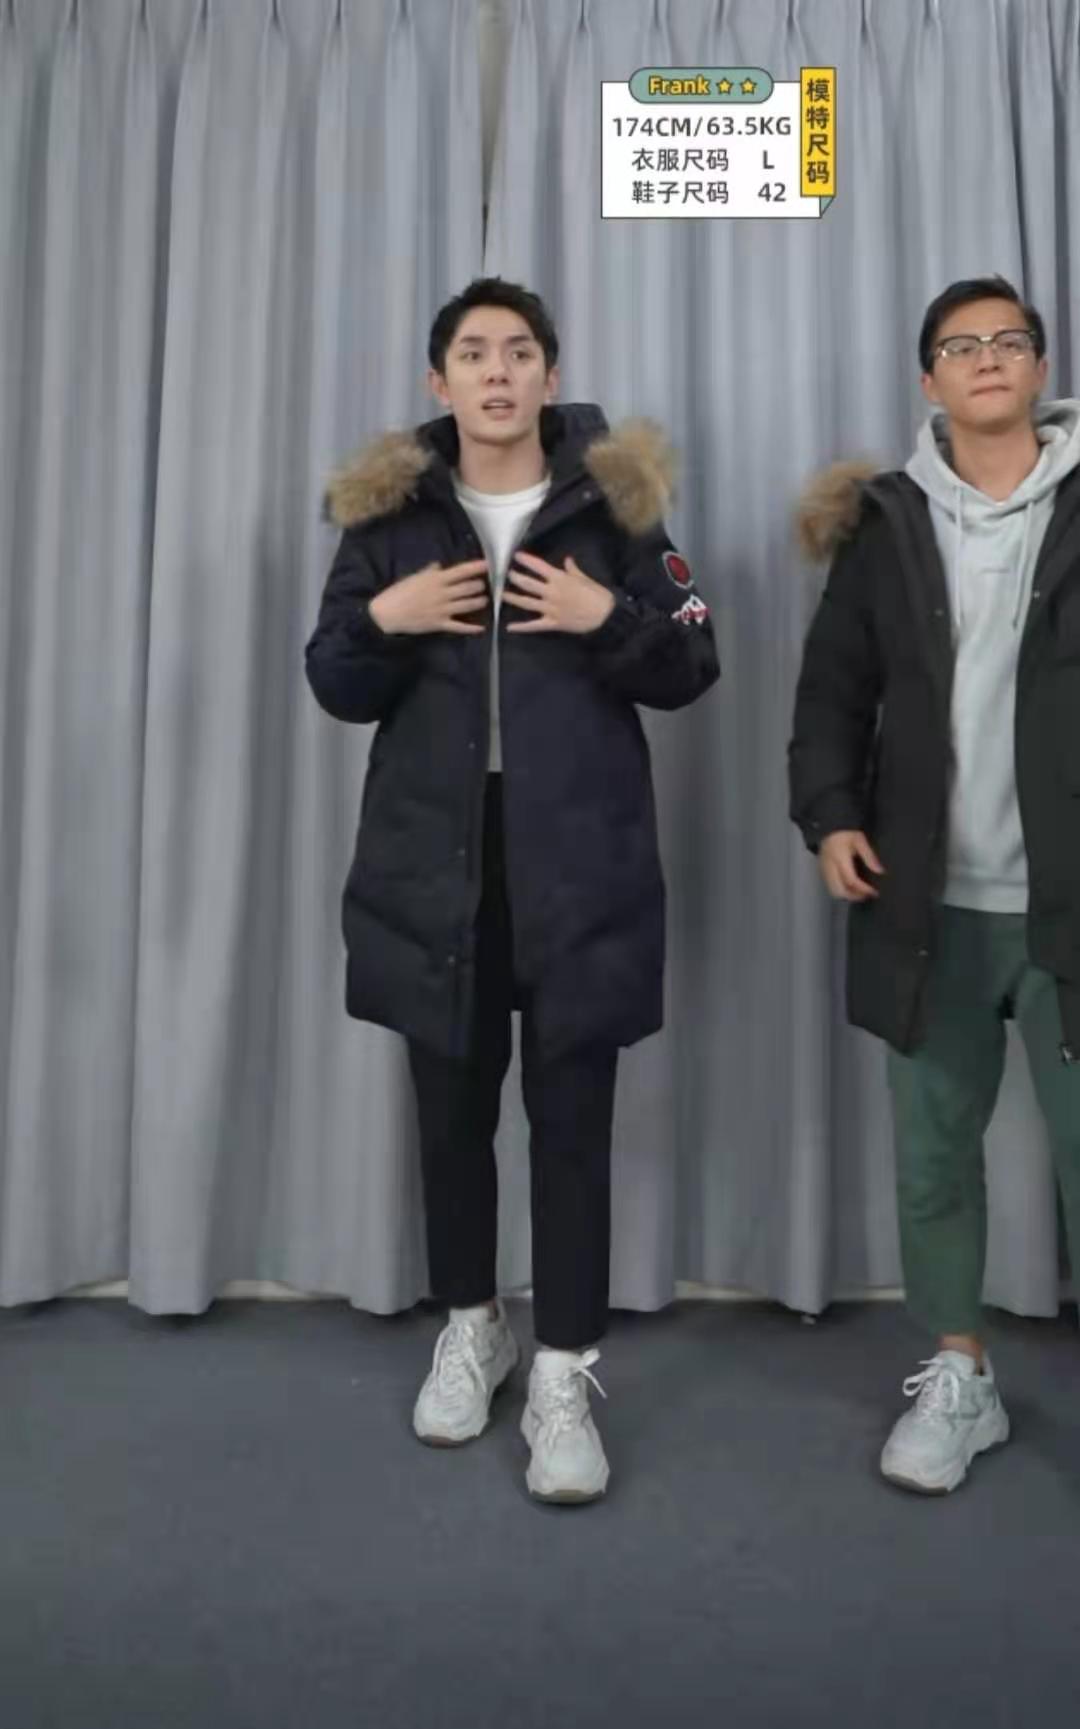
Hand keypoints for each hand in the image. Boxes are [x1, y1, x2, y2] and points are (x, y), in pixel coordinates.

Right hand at [368, 559, 488, 635]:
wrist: (387, 613)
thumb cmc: (398, 593)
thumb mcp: (414, 578)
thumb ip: (429, 572)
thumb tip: (439, 566)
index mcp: (436, 580)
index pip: (461, 571)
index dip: (476, 567)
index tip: (488, 564)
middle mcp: (442, 594)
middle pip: (468, 588)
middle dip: (479, 586)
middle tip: (485, 585)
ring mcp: (442, 610)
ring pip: (467, 605)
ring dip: (479, 602)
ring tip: (485, 600)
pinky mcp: (439, 624)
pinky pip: (459, 626)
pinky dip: (471, 628)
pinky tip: (482, 628)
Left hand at [503, 551, 615, 634]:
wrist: (606, 617)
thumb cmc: (598, 595)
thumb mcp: (586, 579)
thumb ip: (573, 570)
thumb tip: (567, 560)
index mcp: (560, 579)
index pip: (539, 566)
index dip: (526, 560)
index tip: (515, 556)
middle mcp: (551, 592)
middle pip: (528, 584)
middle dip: (515, 578)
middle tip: (504, 574)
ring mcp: (550, 609)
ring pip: (527, 603)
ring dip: (512, 598)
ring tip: (500, 595)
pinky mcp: (552, 623)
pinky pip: (534, 625)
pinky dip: (521, 627)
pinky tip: (509, 627)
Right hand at [819, 831, 884, 900]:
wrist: (829, 828)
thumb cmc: (846, 833)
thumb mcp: (860, 840)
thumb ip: (869, 856)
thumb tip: (880, 871)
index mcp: (840, 859)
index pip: (851, 880)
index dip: (863, 889)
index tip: (874, 891)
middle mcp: (830, 868)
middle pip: (840, 891)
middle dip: (854, 896)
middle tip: (867, 895)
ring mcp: (824, 871)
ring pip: (834, 892)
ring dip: (848, 896)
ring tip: (860, 894)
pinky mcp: (822, 872)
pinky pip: (830, 887)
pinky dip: (842, 891)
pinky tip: (851, 889)